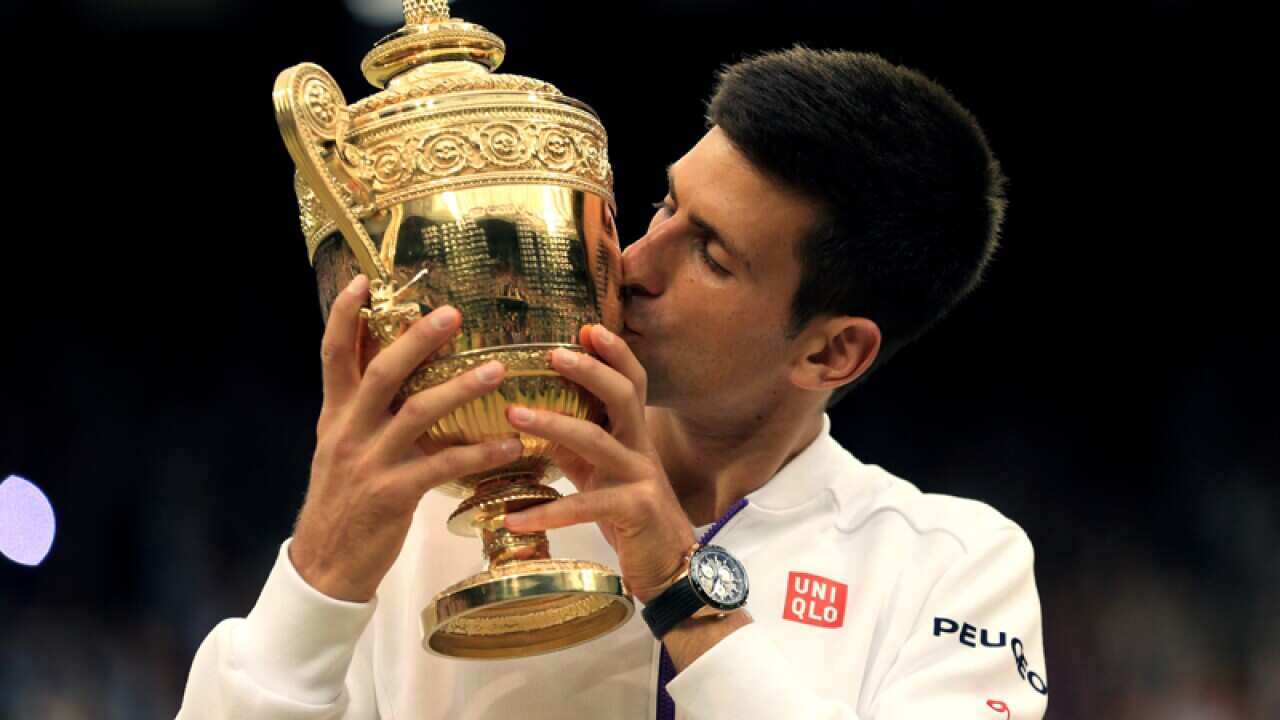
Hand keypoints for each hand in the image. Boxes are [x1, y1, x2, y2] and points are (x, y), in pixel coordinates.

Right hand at [291, 275, 524, 601]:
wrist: (325, 566)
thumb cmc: (344, 503)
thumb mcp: (342, 449)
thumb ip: (363, 411)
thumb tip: (390, 368)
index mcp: (335, 416)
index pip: (333, 356)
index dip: (345, 317)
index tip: (363, 281)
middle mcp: (349, 432)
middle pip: (381, 373)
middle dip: (416, 339)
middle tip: (453, 313)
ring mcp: (370, 462)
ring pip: (417, 413)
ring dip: (460, 388)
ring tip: (498, 370)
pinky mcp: (393, 494)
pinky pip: (443, 465)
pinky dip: (480, 453)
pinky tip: (511, 445)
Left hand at [503, 324, 696, 603]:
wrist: (671, 568)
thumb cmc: (632, 516)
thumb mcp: (600, 475)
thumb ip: (574, 446)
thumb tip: (533, 416)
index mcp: (634, 436)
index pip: (632, 383)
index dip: (614, 354)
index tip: (586, 327)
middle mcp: (641, 449)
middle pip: (624, 396)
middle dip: (590, 371)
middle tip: (551, 353)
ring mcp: (641, 478)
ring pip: (598, 441)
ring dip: (553, 424)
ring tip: (513, 415)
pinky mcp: (636, 511)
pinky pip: (586, 506)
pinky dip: (547, 512)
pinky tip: (514, 519)